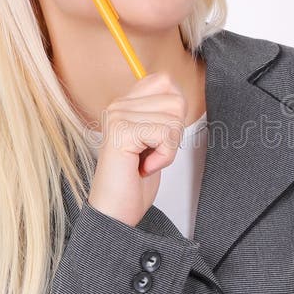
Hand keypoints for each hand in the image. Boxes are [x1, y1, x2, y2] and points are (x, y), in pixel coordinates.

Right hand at [88, 72, 187, 226]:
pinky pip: (166, 135)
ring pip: (173, 119)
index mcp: (125, 103)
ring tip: (147, 161)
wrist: (114, 212)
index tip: (158, 137)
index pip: (164, 81)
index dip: (174, 111)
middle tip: (152, 153)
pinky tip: (145, 167)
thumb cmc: (133, 182)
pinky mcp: (121, 132)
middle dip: (174, 133)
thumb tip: (179, 95)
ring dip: (168, 148)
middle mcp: (118, 106)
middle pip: (176, 100)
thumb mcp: (153, 140)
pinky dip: (164, 156)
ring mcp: (118, 117)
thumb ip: (162, 114)